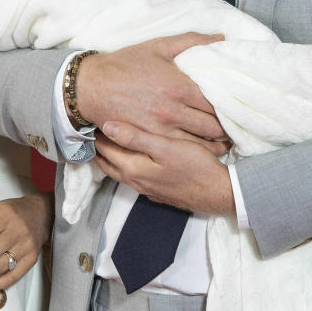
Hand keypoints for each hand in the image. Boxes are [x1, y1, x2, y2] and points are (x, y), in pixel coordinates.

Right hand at [75, 35, 228, 142]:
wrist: (91, 86)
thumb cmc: (125, 64)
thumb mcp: (159, 46)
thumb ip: (192, 41)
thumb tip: (221, 37)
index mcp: (179, 86)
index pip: (216, 103)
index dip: (230, 107)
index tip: (236, 108)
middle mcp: (173, 111)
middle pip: (213, 126)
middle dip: (226, 128)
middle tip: (234, 127)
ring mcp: (161, 129)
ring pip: (200, 143)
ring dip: (216, 143)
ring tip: (225, 141)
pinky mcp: (150, 140)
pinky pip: (181, 150)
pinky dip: (196, 151)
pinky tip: (203, 150)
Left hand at [95, 122, 235, 215]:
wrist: (219, 193)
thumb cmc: (195, 166)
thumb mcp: (165, 147)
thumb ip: (136, 137)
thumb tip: (108, 126)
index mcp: (133, 168)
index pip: (105, 148)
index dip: (97, 133)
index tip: (92, 116)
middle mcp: (135, 181)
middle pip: (107, 161)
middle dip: (99, 146)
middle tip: (93, 126)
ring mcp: (145, 188)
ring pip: (119, 170)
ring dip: (111, 155)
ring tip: (108, 138)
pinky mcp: (157, 191)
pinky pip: (132, 175)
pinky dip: (125, 163)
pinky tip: (132, 155)